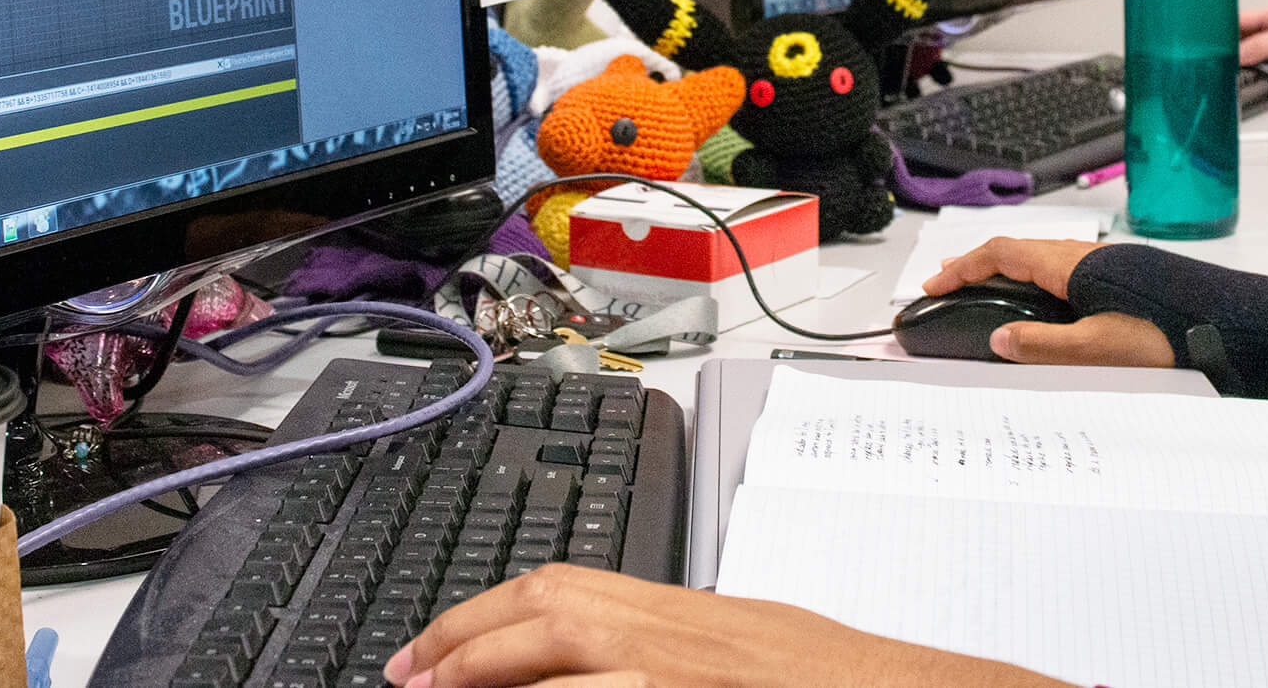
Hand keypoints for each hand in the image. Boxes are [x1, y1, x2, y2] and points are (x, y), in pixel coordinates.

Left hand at [384, 565, 1065, 687]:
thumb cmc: (859, 686)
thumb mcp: (754, 651)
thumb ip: (680, 655)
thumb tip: (600, 670)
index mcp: (699, 616)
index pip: (569, 590)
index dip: (485, 615)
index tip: (429, 649)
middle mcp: (696, 638)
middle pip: (558, 613)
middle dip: (467, 644)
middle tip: (408, 675)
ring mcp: (701, 676)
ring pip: (576, 664)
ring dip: (497, 680)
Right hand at [923, 238, 1173, 367]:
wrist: (1228, 325)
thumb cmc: (1168, 335)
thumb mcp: (1098, 350)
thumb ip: (1044, 345)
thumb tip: (999, 339)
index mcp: (1071, 266)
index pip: (1002, 254)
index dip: (963, 267)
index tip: (935, 283)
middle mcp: (1086, 255)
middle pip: (1019, 251)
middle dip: (980, 266)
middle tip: (950, 282)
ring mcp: (1106, 263)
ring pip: (1043, 259)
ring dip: (1010, 272)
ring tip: (989, 292)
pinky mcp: (1124, 276)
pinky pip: (1065, 270)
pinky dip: (1036, 280)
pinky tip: (1045, 303)